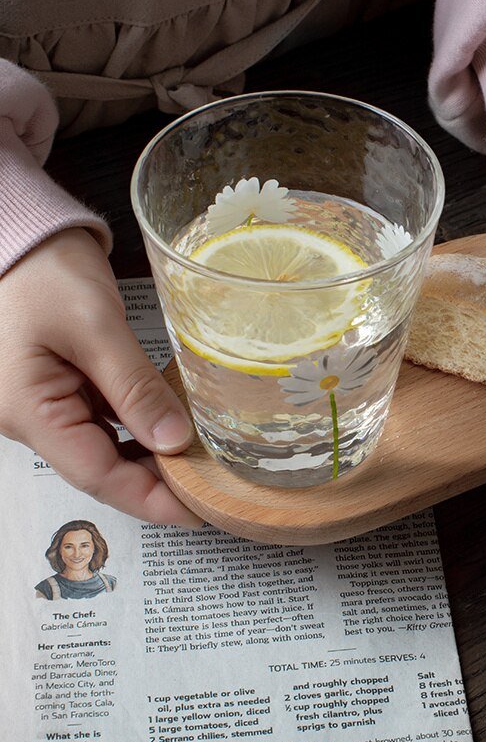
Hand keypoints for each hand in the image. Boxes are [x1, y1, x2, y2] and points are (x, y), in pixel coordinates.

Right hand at [0, 228, 201, 525]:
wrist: (15, 230)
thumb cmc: (42, 270)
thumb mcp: (95, 327)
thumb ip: (134, 387)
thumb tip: (174, 441)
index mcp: (28, 411)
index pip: (97, 475)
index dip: (150, 499)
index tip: (199, 511)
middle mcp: (29, 417)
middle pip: (99, 466)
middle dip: (154, 483)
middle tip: (210, 488)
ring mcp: (42, 402)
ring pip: (101, 445)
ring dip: (147, 456)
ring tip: (198, 462)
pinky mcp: (56, 385)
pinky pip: (99, 418)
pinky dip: (136, 427)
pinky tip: (168, 426)